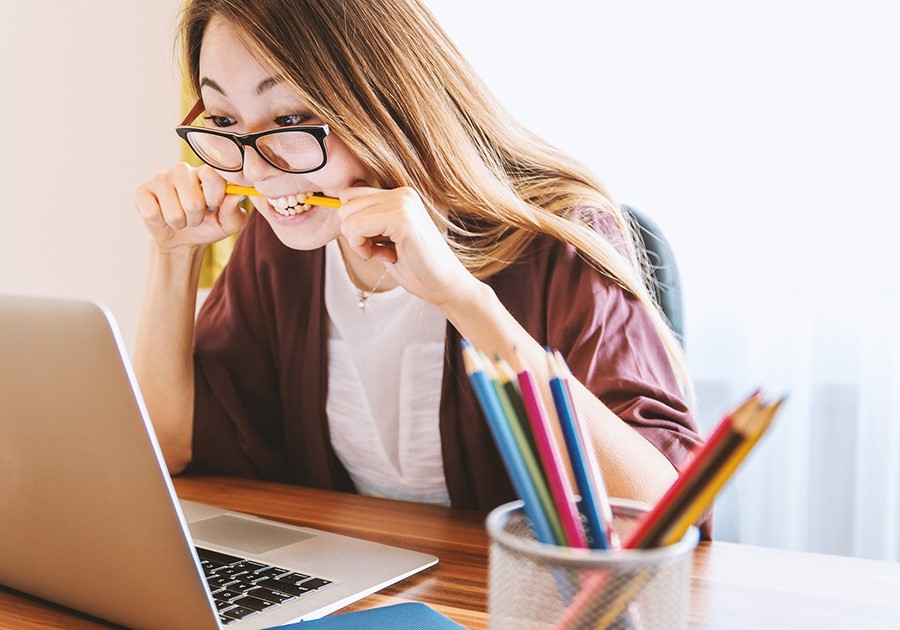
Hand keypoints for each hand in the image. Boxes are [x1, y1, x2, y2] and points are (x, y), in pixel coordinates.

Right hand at [134, 163, 247, 250]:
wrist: (183, 239)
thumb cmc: (209, 225)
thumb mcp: (229, 223)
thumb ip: (235, 210)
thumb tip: (237, 195)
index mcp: (206, 172)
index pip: (213, 176)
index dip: (215, 198)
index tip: (214, 206)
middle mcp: (183, 170)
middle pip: (193, 202)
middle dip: (196, 218)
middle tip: (195, 216)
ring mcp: (160, 178)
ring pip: (174, 212)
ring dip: (180, 223)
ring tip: (180, 218)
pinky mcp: (142, 191)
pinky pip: (152, 213)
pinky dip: (160, 223)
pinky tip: (162, 216)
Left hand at [337, 186, 479, 307]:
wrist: (445, 286)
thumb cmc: (416, 267)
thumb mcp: (386, 238)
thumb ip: (368, 221)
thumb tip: (338, 209)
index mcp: (400, 195)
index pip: (350, 196)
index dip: (354, 224)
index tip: (376, 243)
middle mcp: (402, 193)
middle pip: (345, 205)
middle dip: (355, 234)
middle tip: (381, 250)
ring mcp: (403, 204)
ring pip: (348, 217)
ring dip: (359, 243)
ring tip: (386, 253)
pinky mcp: (402, 219)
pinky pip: (356, 228)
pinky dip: (363, 248)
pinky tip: (387, 256)